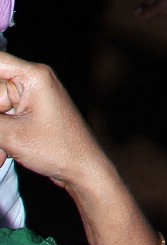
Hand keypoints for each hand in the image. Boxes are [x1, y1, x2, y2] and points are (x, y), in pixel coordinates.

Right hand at [0, 53, 110, 194]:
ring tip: (2, 154)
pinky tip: (4, 156)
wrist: (82, 168)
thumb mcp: (11, 135)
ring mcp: (32, 97)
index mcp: (33, 76)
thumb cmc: (56, 149)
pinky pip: (5, 119)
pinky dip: (2, 137)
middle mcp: (33, 81)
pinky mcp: (30, 112)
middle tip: (2, 138)